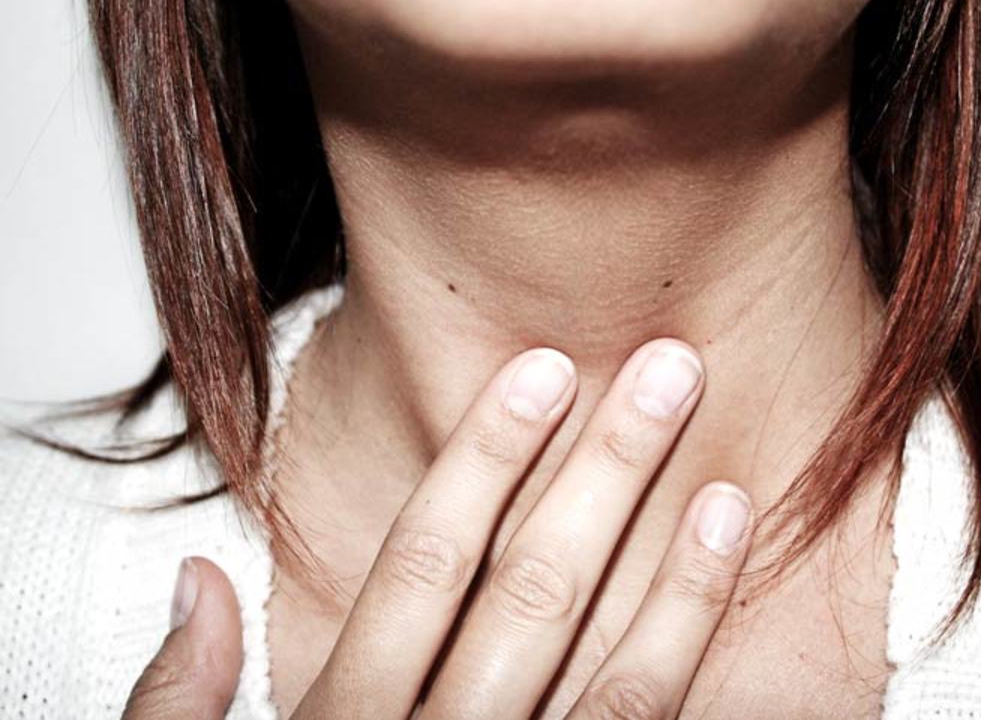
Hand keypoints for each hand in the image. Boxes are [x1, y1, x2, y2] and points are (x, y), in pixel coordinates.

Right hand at [123, 338, 753, 718]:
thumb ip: (183, 700)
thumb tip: (198, 580)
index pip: (428, 566)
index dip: (489, 461)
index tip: (545, 371)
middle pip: (535, 595)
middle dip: (606, 474)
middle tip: (667, 370)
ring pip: (613, 675)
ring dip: (672, 563)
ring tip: (718, 463)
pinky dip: (690, 653)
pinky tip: (721, 578)